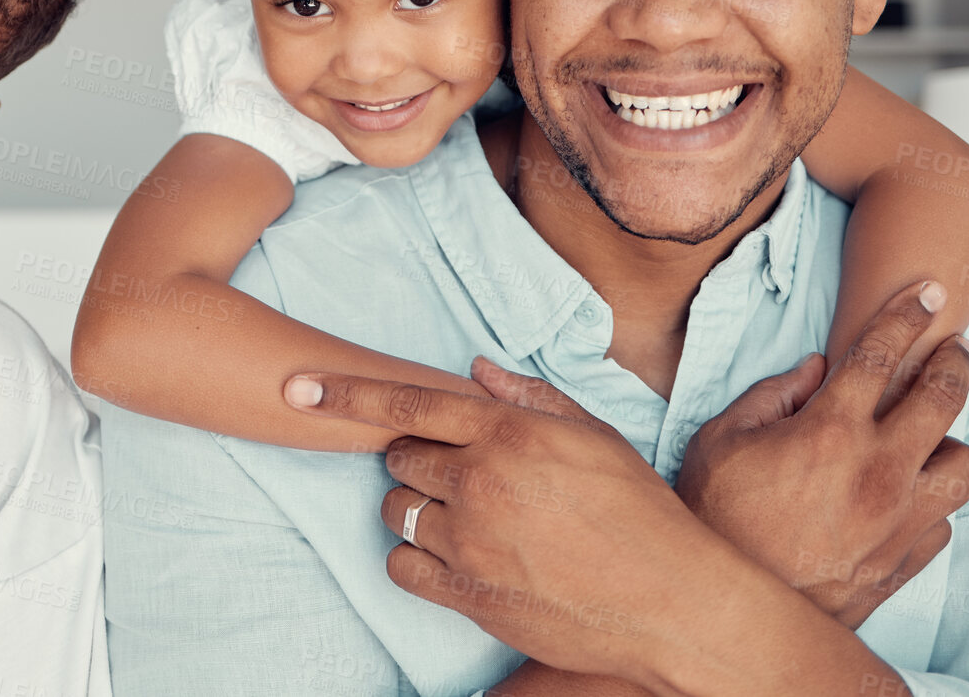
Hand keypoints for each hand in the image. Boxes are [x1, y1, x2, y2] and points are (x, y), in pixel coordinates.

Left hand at [286, 362, 732, 688]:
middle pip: (398, 456)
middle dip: (417, 458)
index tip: (296, 386)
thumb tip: (474, 369)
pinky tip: (459, 556)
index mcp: (509, 433)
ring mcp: (469, 540)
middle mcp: (480, 481)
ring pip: (397, 510)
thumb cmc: (640, 512)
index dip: (344, 394)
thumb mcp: (594, 435)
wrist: (672, 600)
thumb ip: (527, 397)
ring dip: (419, 507)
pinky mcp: (467, 593)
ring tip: (472, 517)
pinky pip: (403, 565)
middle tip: (464, 474)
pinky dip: (418, 558)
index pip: (406, 401)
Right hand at [675, 280, 968, 627]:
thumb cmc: (715, 514)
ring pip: (968, 463)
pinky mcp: (906, 559)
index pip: (881, 352)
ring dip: (950, 444)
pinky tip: (901, 496)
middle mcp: (879, 468)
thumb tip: (816, 371)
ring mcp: (901, 517)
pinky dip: (928, 501)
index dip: (907, 314)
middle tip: (952, 348)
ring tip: (928, 440)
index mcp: (831, 429)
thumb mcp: (720, 439)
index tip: (927, 293)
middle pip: (944, 396)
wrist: (729, 603)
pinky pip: (944, 518)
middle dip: (953, 360)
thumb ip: (771, 395)